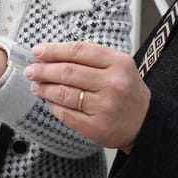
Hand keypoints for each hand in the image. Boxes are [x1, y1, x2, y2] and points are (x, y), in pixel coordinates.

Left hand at [25, 42, 149, 152]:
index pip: (78, 51)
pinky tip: (49, 101)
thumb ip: (91, 59)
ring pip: (63, 93)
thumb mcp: (119, 66)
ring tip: (36, 86)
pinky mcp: (96, 127)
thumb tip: (52, 55)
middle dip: (43, 70)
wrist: (146, 123)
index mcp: (118, 63)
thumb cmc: (127, 91)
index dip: (54, 50)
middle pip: (67, 72)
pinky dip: (53, 106)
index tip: (38, 51)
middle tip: (31, 70)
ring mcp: (104, 107)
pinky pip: (65, 114)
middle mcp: (112, 84)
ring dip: (44, 88)